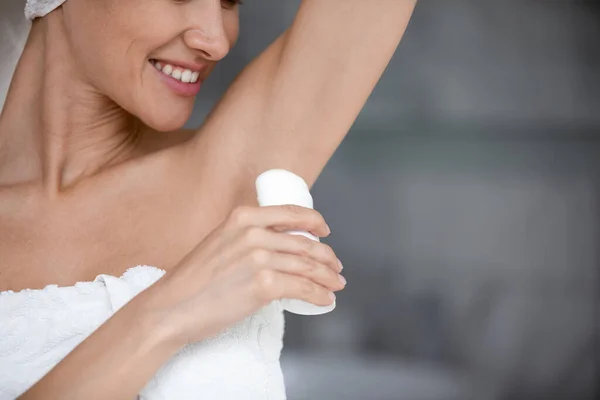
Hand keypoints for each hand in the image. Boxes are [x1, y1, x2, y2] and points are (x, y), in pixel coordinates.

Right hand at [142, 205, 345, 344]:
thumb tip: (275, 247)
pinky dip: (320, 295)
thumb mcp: (219, 243)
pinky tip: (326, 300)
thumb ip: (244, 238)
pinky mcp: (264, 285)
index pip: (292, 213)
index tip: (325, 231)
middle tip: (335, 267)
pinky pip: (304, 288)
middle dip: (326, 257)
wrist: (172, 308)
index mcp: (243, 217)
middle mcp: (253, 233)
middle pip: (305, 243)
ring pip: (308, 266)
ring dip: (328, 277)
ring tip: (336, 284)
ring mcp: (259, 258)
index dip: (315, 222)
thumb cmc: (193, 282)